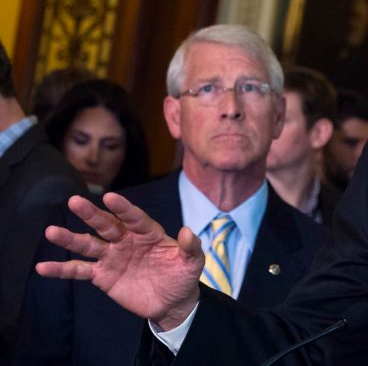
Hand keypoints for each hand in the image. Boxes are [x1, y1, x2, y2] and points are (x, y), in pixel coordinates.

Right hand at [37, 193, 203, 330]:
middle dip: (91, 214)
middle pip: (106, 225)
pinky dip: (62, 269)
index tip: (110, 197)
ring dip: (70, 239)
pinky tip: (43, 267)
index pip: (134, 217)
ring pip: (88, 244)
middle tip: (74, 201)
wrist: (172, 303)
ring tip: (51, 232)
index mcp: (148, 233)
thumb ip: (190, 247)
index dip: (123, 208)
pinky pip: (79, 270)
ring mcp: (113, 256)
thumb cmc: (183, 276)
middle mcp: (127, 240)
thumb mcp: (193, 263)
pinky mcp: (103, 275)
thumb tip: (187, 231)